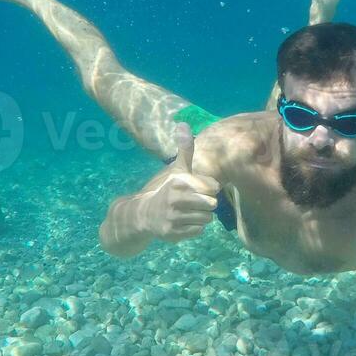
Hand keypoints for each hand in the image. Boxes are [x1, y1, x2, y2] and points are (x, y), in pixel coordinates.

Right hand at [146, 123, 221, 242]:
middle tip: (195, 203)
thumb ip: (185, 150)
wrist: (143, 214)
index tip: (200, 189)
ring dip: (201, 217)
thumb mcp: (176, 170)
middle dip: (207, 204)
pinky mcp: (171, 233)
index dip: (210, 188)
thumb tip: (183, 123)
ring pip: (207, 219)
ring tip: (189, 213)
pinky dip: (194, 229)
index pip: (213, 187)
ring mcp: (172, 217)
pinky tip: (183, 223)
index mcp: (178, 181)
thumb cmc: (167, 190)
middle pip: (212, 204)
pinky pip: (198, 231)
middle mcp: (174, 198)